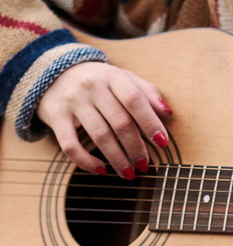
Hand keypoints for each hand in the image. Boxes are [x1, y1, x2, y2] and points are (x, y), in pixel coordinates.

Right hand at [36, 61, 172, 178]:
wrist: (52, 71)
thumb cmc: (99, 81)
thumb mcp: (123, 78)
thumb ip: (146, 92)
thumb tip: (168, 113)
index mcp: (112, 76)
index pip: (134, 100)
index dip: (150, 123)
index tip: (163, 143)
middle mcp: (91, 87)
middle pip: (120, 122)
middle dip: (136, 148)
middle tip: (145, 166)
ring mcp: (72, 101)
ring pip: (100, 136)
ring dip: (118, 159)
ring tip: (130, 174)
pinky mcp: (55, 116)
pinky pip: (70, 145)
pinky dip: (86, 161)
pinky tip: (101, 170)